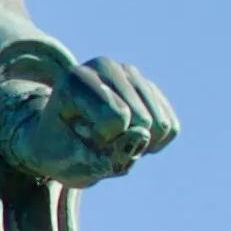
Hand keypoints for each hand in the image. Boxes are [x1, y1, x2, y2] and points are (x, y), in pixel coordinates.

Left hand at [0, 39, 178, 189]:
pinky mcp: (149, 87)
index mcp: (75, 79)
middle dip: (122, 143)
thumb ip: (105, 155)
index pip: (117, 117)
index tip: (80, 137)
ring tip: (109, 138)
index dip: (103, 142)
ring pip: (160, 125)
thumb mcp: (71, 163)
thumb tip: (144, 134)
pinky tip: (127, 136)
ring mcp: (129, 73)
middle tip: (95, 140)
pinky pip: (171, 127)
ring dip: (139, 146)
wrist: (59, 140)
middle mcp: (104, 67)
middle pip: (142, 122)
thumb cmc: (60, 152)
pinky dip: (152, 143)